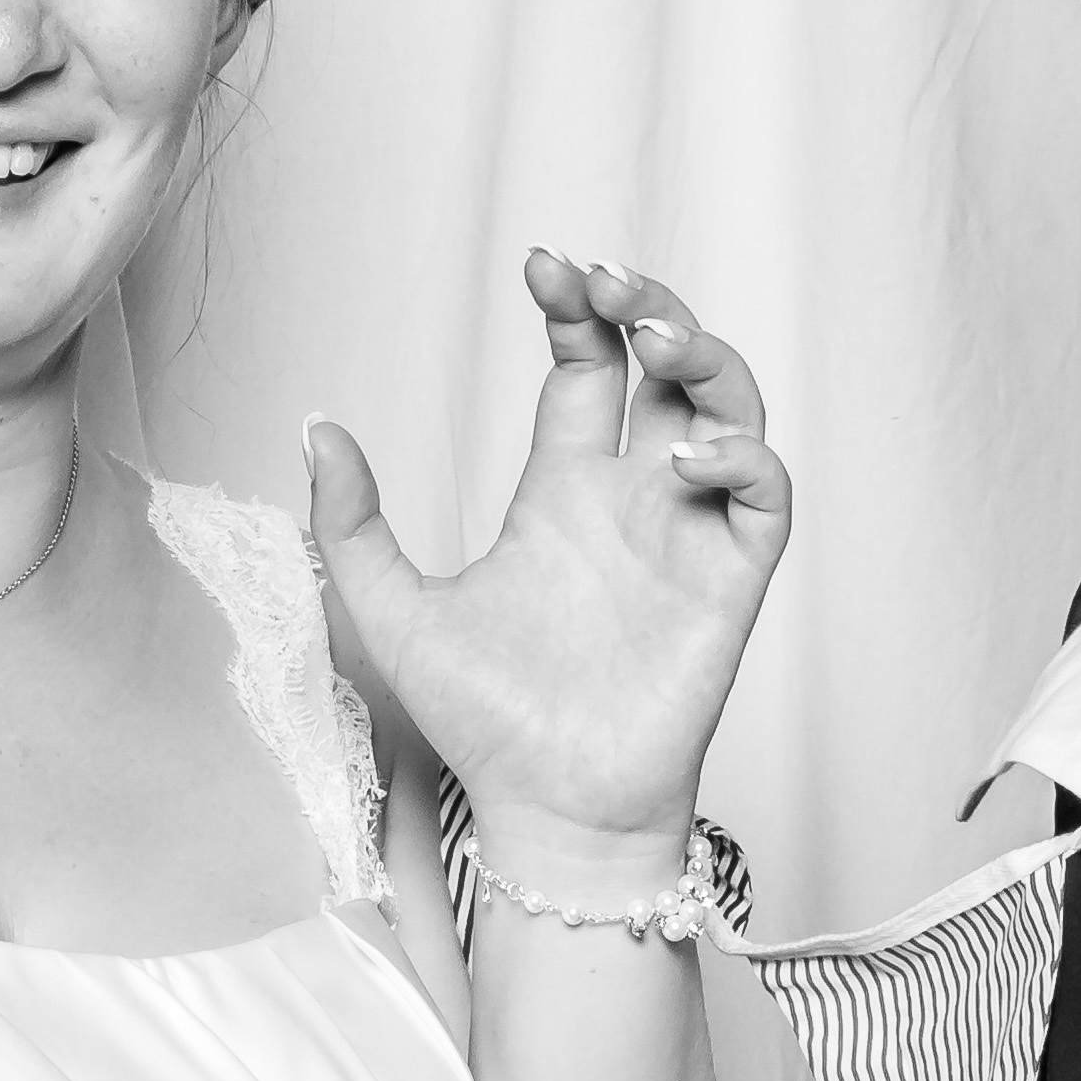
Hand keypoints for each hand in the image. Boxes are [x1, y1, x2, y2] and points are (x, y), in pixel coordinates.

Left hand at [307, 251, 787, 865]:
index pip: (586, 369)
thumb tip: (314, 426)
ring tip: (656, 337)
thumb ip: (350, 524)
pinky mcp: (730, 585)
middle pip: (669, 366)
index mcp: (560, 492)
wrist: (546, 813)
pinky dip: (739, 460)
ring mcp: (686, 536)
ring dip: (707, 357)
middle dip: (649, 304)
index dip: (576, 309)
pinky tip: (678, 460)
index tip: (544, 267)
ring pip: (731, 410)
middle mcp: (630, 499)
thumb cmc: (483, 723)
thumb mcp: (391, 610)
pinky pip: (766, 498)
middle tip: (607, 282)